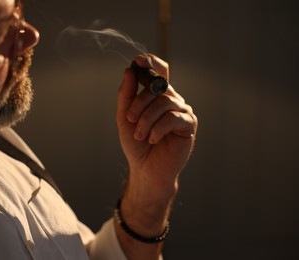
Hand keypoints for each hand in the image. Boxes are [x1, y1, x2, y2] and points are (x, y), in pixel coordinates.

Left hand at [117, 53, 197, 210]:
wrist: (145, 168)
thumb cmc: (136, 142)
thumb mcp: (125, 117)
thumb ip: (126, 94)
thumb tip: (130, 71)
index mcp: (157, 94)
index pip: (159, 70)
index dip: (150, 62)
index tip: (138, 61)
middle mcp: (172, 98)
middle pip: (157, 85)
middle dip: (139, 102)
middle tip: (130, 120)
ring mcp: (182, 110)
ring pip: (164, 102)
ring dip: (146, 119)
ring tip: (140, 135)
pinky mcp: (189, 124)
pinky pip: (172, 117)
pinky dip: (157, 128)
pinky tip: (152, 139)